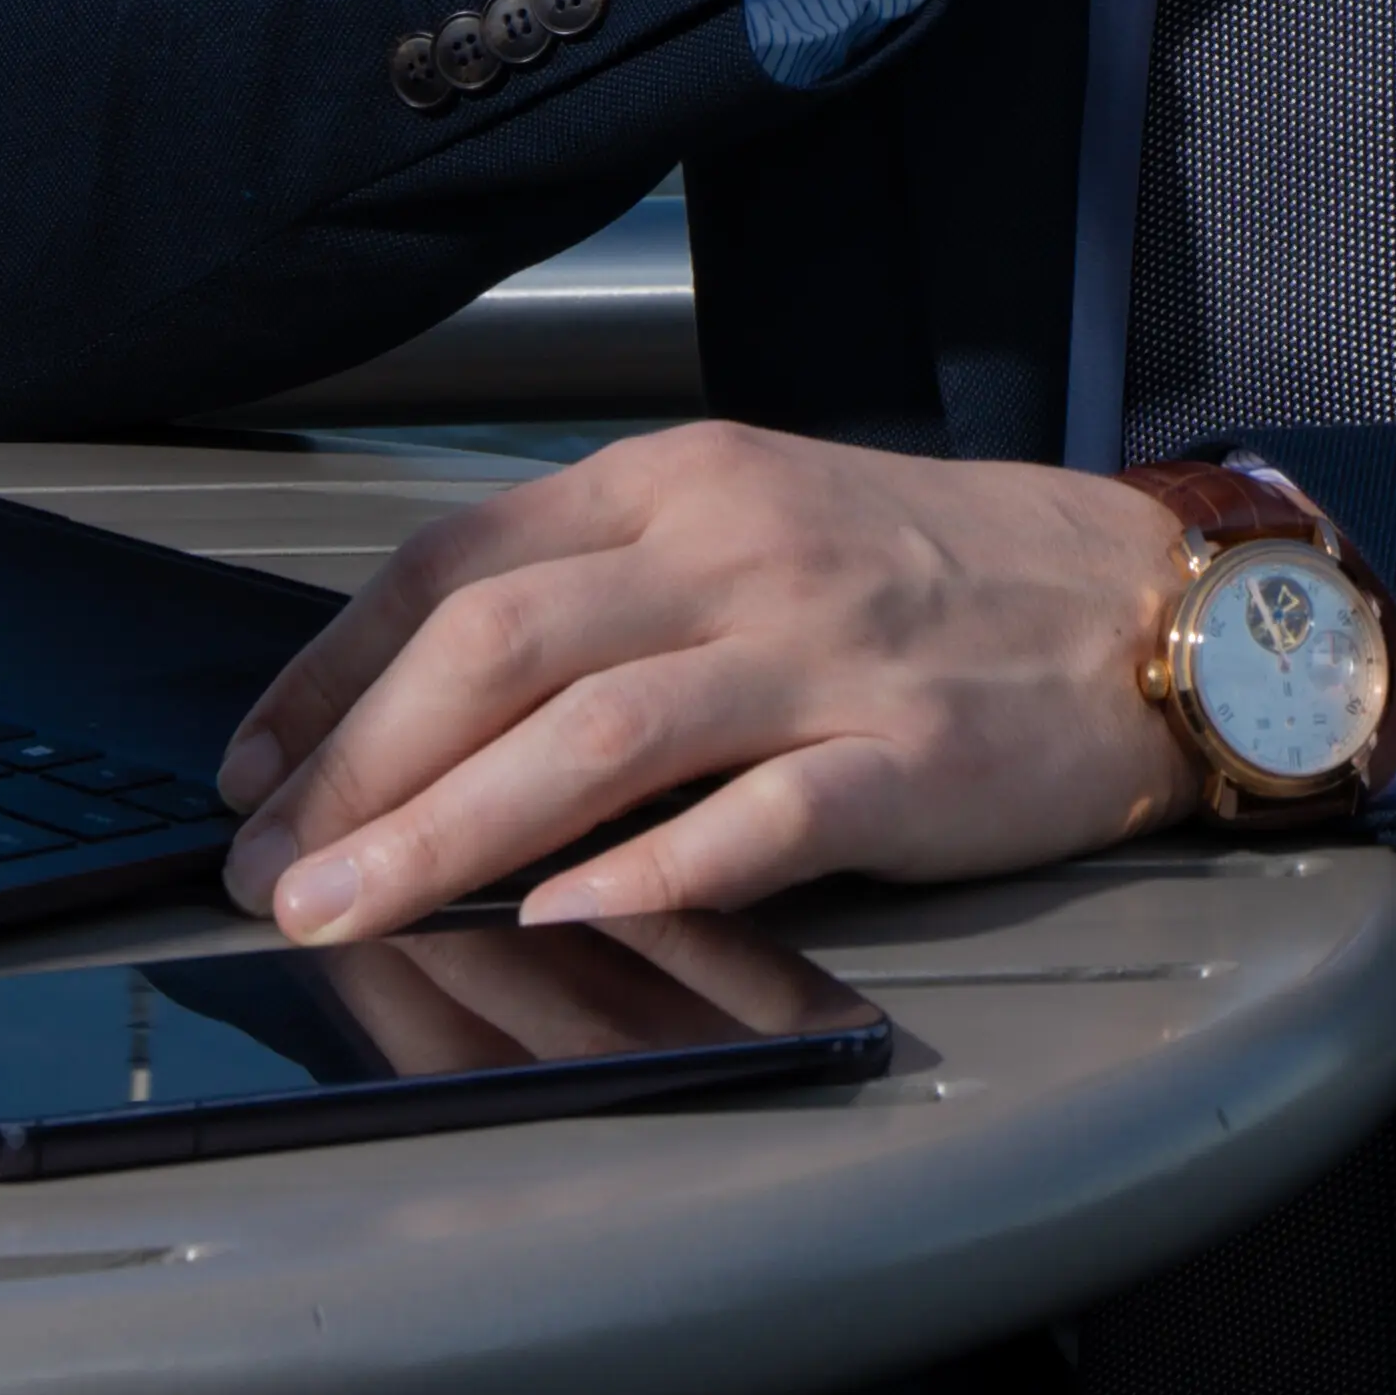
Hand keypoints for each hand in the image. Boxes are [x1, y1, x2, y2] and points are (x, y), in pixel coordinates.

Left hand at [210, 423, 1181, 942]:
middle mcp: (736, 551)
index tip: (255, 768)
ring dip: (450, 831)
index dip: (335, 672)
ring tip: (355, 909)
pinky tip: (569, 913)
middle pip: (501, 648)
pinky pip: (763, 816)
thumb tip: (426, 697)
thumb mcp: (752, 524)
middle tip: (269, 869)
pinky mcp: (908, 758)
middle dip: (359, 769)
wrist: (1139, 603)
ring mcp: (823, 653)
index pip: (458, 565)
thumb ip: (607, 587)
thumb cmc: (933, 573)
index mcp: (680, 482)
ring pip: (598, 734)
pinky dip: (654, 868)